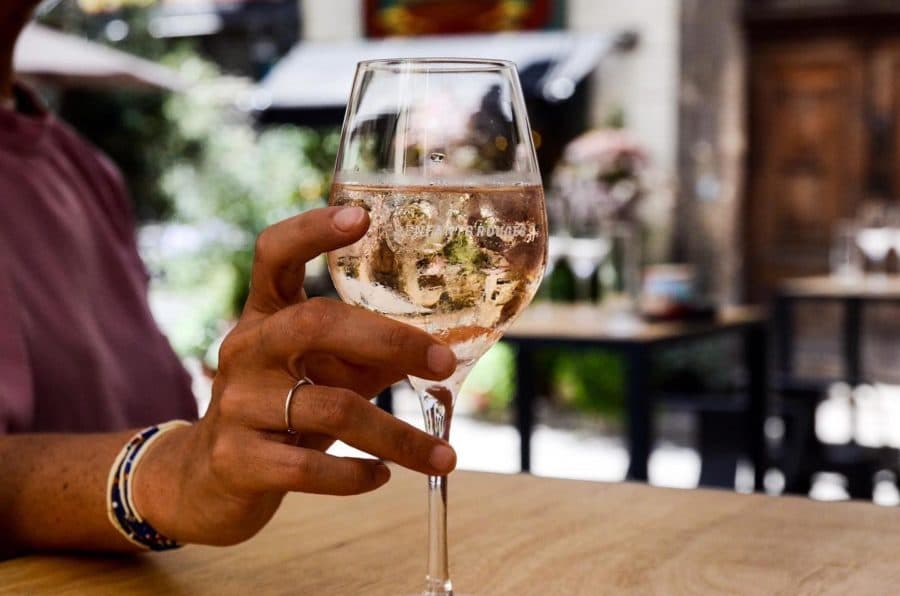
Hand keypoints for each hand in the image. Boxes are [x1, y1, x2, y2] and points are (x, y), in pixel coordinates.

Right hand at [134, 206, 457, 545]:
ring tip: (444, 456)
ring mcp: (236, 404)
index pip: (274, 255)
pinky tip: (382, 478)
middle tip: (443, 362)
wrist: (208, 481)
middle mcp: (246, 349)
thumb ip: (369, 355)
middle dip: (389, 339)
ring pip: (330, 409)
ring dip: (397, 436)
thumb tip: (445, 347)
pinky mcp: (236, 460)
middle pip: (315, 322)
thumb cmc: (281, 410)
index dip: (312, 230)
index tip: (361, 216)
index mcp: (266, 316)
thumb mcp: (321, 373)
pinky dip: (356, 476)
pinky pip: (309, 466)